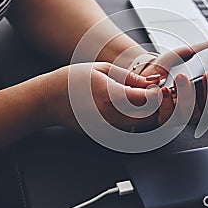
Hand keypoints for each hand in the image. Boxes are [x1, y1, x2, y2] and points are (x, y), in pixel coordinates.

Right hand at [41, 62, 192, 131]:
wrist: (48, 101)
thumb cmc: (71, 82)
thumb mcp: (102, 69)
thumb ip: (131, 78)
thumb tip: (154, 81)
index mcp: (109, 97)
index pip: (148, 101)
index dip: (159, 94)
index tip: (160, 87)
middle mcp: (110, 118)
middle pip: (150, 119)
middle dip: (159, 107)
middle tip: (159, 95)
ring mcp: (107, 131)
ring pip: (143, 129)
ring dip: (151, 116)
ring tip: (148, 101)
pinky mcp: (105, 137)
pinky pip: (130, 133)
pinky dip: (139, 122)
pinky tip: (136, 110)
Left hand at [140, 32, 207, 124]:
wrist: (145, 74)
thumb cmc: (169, 67)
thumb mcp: (192, 52)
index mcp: (207, 91)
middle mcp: (197, 105)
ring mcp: (182, 114)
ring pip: (193, 115)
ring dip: (188, 96)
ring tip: (181, 77)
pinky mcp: (164, 120)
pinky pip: (169, 119)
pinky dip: (167, 105)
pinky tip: (164, 91)